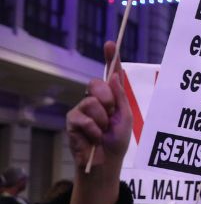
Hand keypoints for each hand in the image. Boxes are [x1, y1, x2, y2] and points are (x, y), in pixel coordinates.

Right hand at [68, 42, 133, 173]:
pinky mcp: (72, 120)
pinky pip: (83, 118)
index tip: (110, 43)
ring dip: (102, 119)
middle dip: (108, 98)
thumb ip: (120, 97)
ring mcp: (82, 108)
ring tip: (103, 131)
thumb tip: (115, 75)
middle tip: (112, 114)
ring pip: (91, 102)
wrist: (107, 160)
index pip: (110, 73)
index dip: (110, 58)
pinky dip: (94, 130)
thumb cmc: (117, 139)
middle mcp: (95, 98)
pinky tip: (94, 138)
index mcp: (111, 96)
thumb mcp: (125, 116)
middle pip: (98, 84)